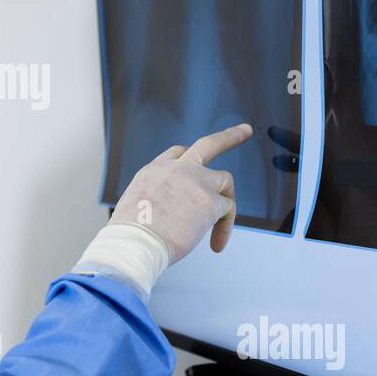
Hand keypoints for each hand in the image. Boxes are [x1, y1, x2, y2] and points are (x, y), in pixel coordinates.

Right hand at [112, 124, 252, 262]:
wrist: (135, 244)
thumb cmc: (131, 237)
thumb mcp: (134, 208)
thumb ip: (154, 202)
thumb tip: (167, 217)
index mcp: (154, 171)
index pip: (178, 154)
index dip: (191, 160)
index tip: (201, 167)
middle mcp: (175, 169)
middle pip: (208, 145)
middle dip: (230, 136)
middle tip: (245, 130)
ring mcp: (196, 182)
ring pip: (225, 180)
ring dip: (227, 200)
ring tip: (222, 226)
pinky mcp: (210, 201)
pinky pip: (228, 211)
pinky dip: (225, 229)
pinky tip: (216, 245)